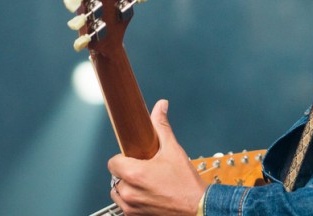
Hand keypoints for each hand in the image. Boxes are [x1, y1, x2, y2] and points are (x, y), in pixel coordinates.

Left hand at [107, 99, 208, 214]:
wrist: (199, 207)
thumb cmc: (187, 184)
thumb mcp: (174, 150)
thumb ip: (162, 126)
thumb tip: (160, 107)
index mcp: (134, 173)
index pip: (113, 162)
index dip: (123, 158)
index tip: (133, 158)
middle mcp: (129, 192)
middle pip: (116, 177)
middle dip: (128, 173)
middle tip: (144, 171)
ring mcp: (131, 207)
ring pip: (118, 192)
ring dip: (128, 188)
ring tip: (146, 184)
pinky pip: (125, 206)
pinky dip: (133, 201)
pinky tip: (148, 196)